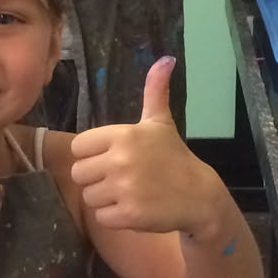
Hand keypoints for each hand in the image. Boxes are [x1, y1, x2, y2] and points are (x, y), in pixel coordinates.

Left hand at [69, 57, 216, 235]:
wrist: (199, 196)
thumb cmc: (174, 157)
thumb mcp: (161, 122)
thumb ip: (155, 91)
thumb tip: (165, 59)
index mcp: (123, 135)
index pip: (78, 147)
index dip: (93, 155)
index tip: (113, 158)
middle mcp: (120, 160)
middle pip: (80, 173)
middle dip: (97, 178)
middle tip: (121, 179)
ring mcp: (124, 188)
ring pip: (89, 197)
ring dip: (105, 199)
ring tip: (129, 193)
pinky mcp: (128, 214)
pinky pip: (101, 217)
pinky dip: (115, 217)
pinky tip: (134, 209)